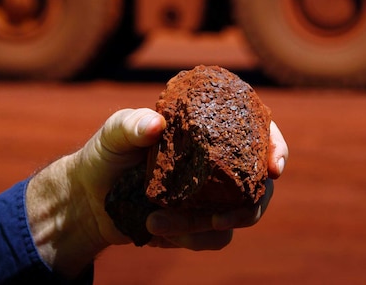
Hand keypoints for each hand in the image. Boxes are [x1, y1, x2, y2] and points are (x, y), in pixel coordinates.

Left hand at [25, 108, 288, 277]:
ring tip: (157, 222)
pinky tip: (155, 230)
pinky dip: (188, 239)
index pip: (260, 132)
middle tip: (217, 219)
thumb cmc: (108, 153)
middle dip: (244, 208)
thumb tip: (155, 125)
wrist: (89, 198)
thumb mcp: (115, 133)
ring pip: (236, 218)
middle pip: (259, 185)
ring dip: (201, 227)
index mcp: (212, 128)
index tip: (274, 168)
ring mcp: (214, 196)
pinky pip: (214, 239)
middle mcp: (220, 163)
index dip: (276, 147)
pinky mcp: (201, 226)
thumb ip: (131, 125)